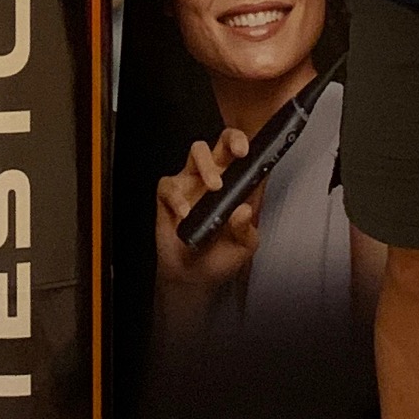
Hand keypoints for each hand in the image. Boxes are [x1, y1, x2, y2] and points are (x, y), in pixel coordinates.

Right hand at [154, 131, 264, 287]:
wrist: (193, 277)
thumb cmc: (221, 257)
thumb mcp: (243, 247)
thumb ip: (246, 230)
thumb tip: (244, 211)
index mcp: (236, 185)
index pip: (241, 154)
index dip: (245, 143)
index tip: (249, 150)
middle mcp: (214, 177)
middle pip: (220, 144)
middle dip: (230, 141)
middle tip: (238, 154)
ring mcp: (191, 183)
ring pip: (196, 152)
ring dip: (206, 164)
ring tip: (213, 187)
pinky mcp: (169, 196)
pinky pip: (169, 184)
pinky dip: (176, 197)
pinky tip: (185, 214)